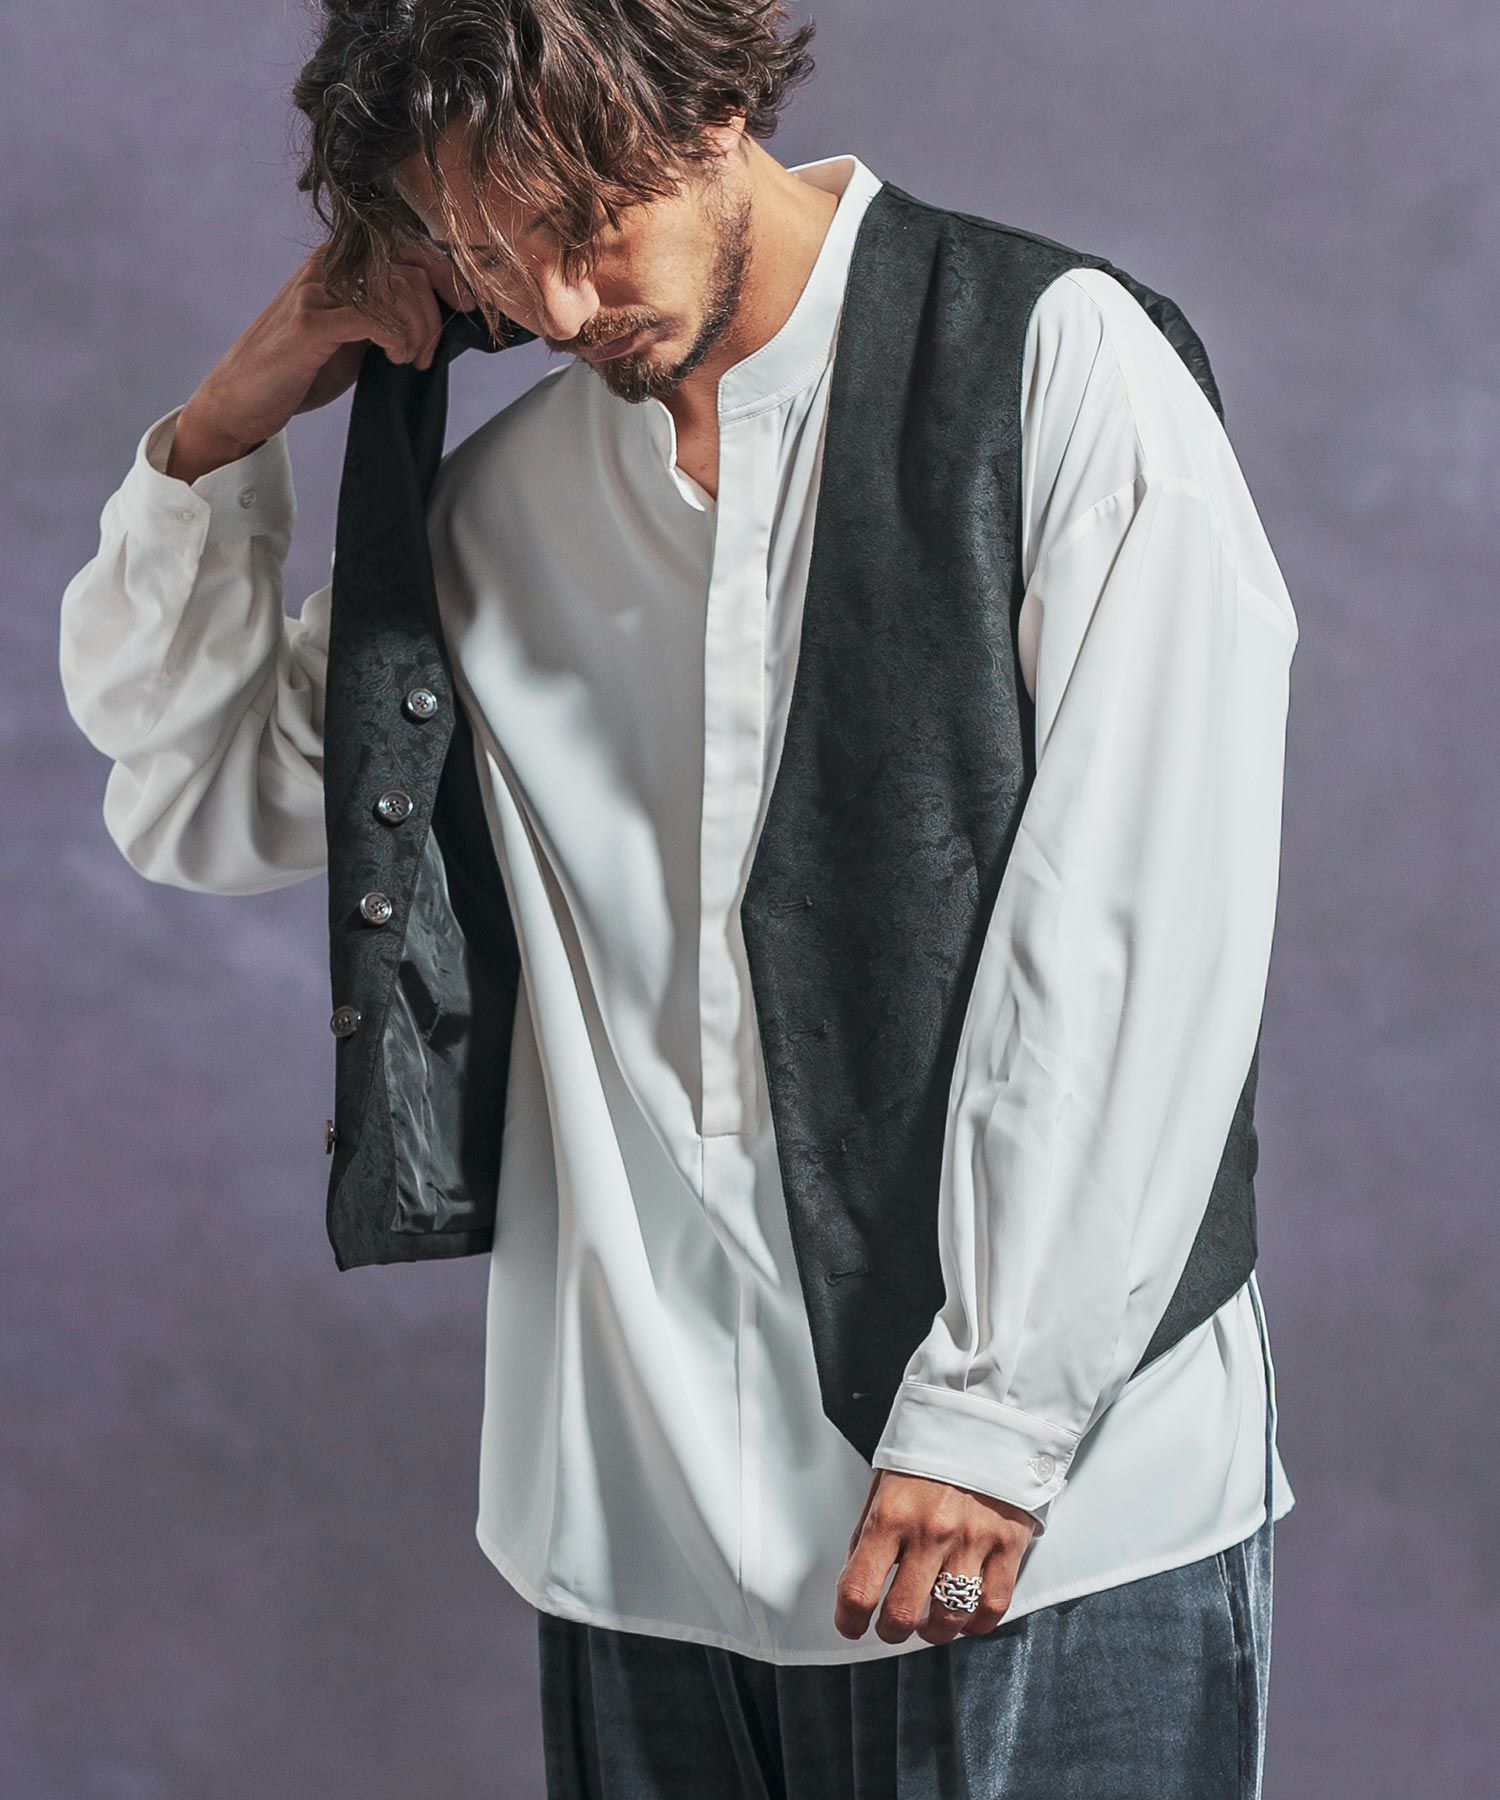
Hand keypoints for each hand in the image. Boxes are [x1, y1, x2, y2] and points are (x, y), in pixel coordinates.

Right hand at [166, 239, 479, 482]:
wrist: (242, 400)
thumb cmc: (301, 369)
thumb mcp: (353, 334)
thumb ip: (386, 313)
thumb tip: (438, 310)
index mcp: (339, 260)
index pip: (405, 244)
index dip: (444, 271)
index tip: (463, 305)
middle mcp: (328, 265)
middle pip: (408, 266)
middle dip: (433, 315)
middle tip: (426, 355)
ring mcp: (317, 291)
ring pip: (397, 290)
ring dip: (418, 331)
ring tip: (409, 361)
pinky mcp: (309, 324)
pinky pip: (375, 318)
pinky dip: (398, 340)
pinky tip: (395, 359)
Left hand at [834, 1468, 1038, 1644]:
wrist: (988, 1414)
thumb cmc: (933, 1448)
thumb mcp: (886, 1480)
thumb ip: (871, 1532)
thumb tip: (857, 1580)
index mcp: (892, 1512)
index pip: (859, 1588)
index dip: (849, 1619)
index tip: (851, 1625)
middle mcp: (930, 1531)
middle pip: (903, 1615)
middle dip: (890, 1632)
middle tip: (890, 1627)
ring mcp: (972, 1540)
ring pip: (948, 1619)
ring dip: (933, 1632)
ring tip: (929, 1623)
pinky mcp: (1008, 1544)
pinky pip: (991, 1608)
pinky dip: (974, 1622)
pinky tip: (964, 1613)